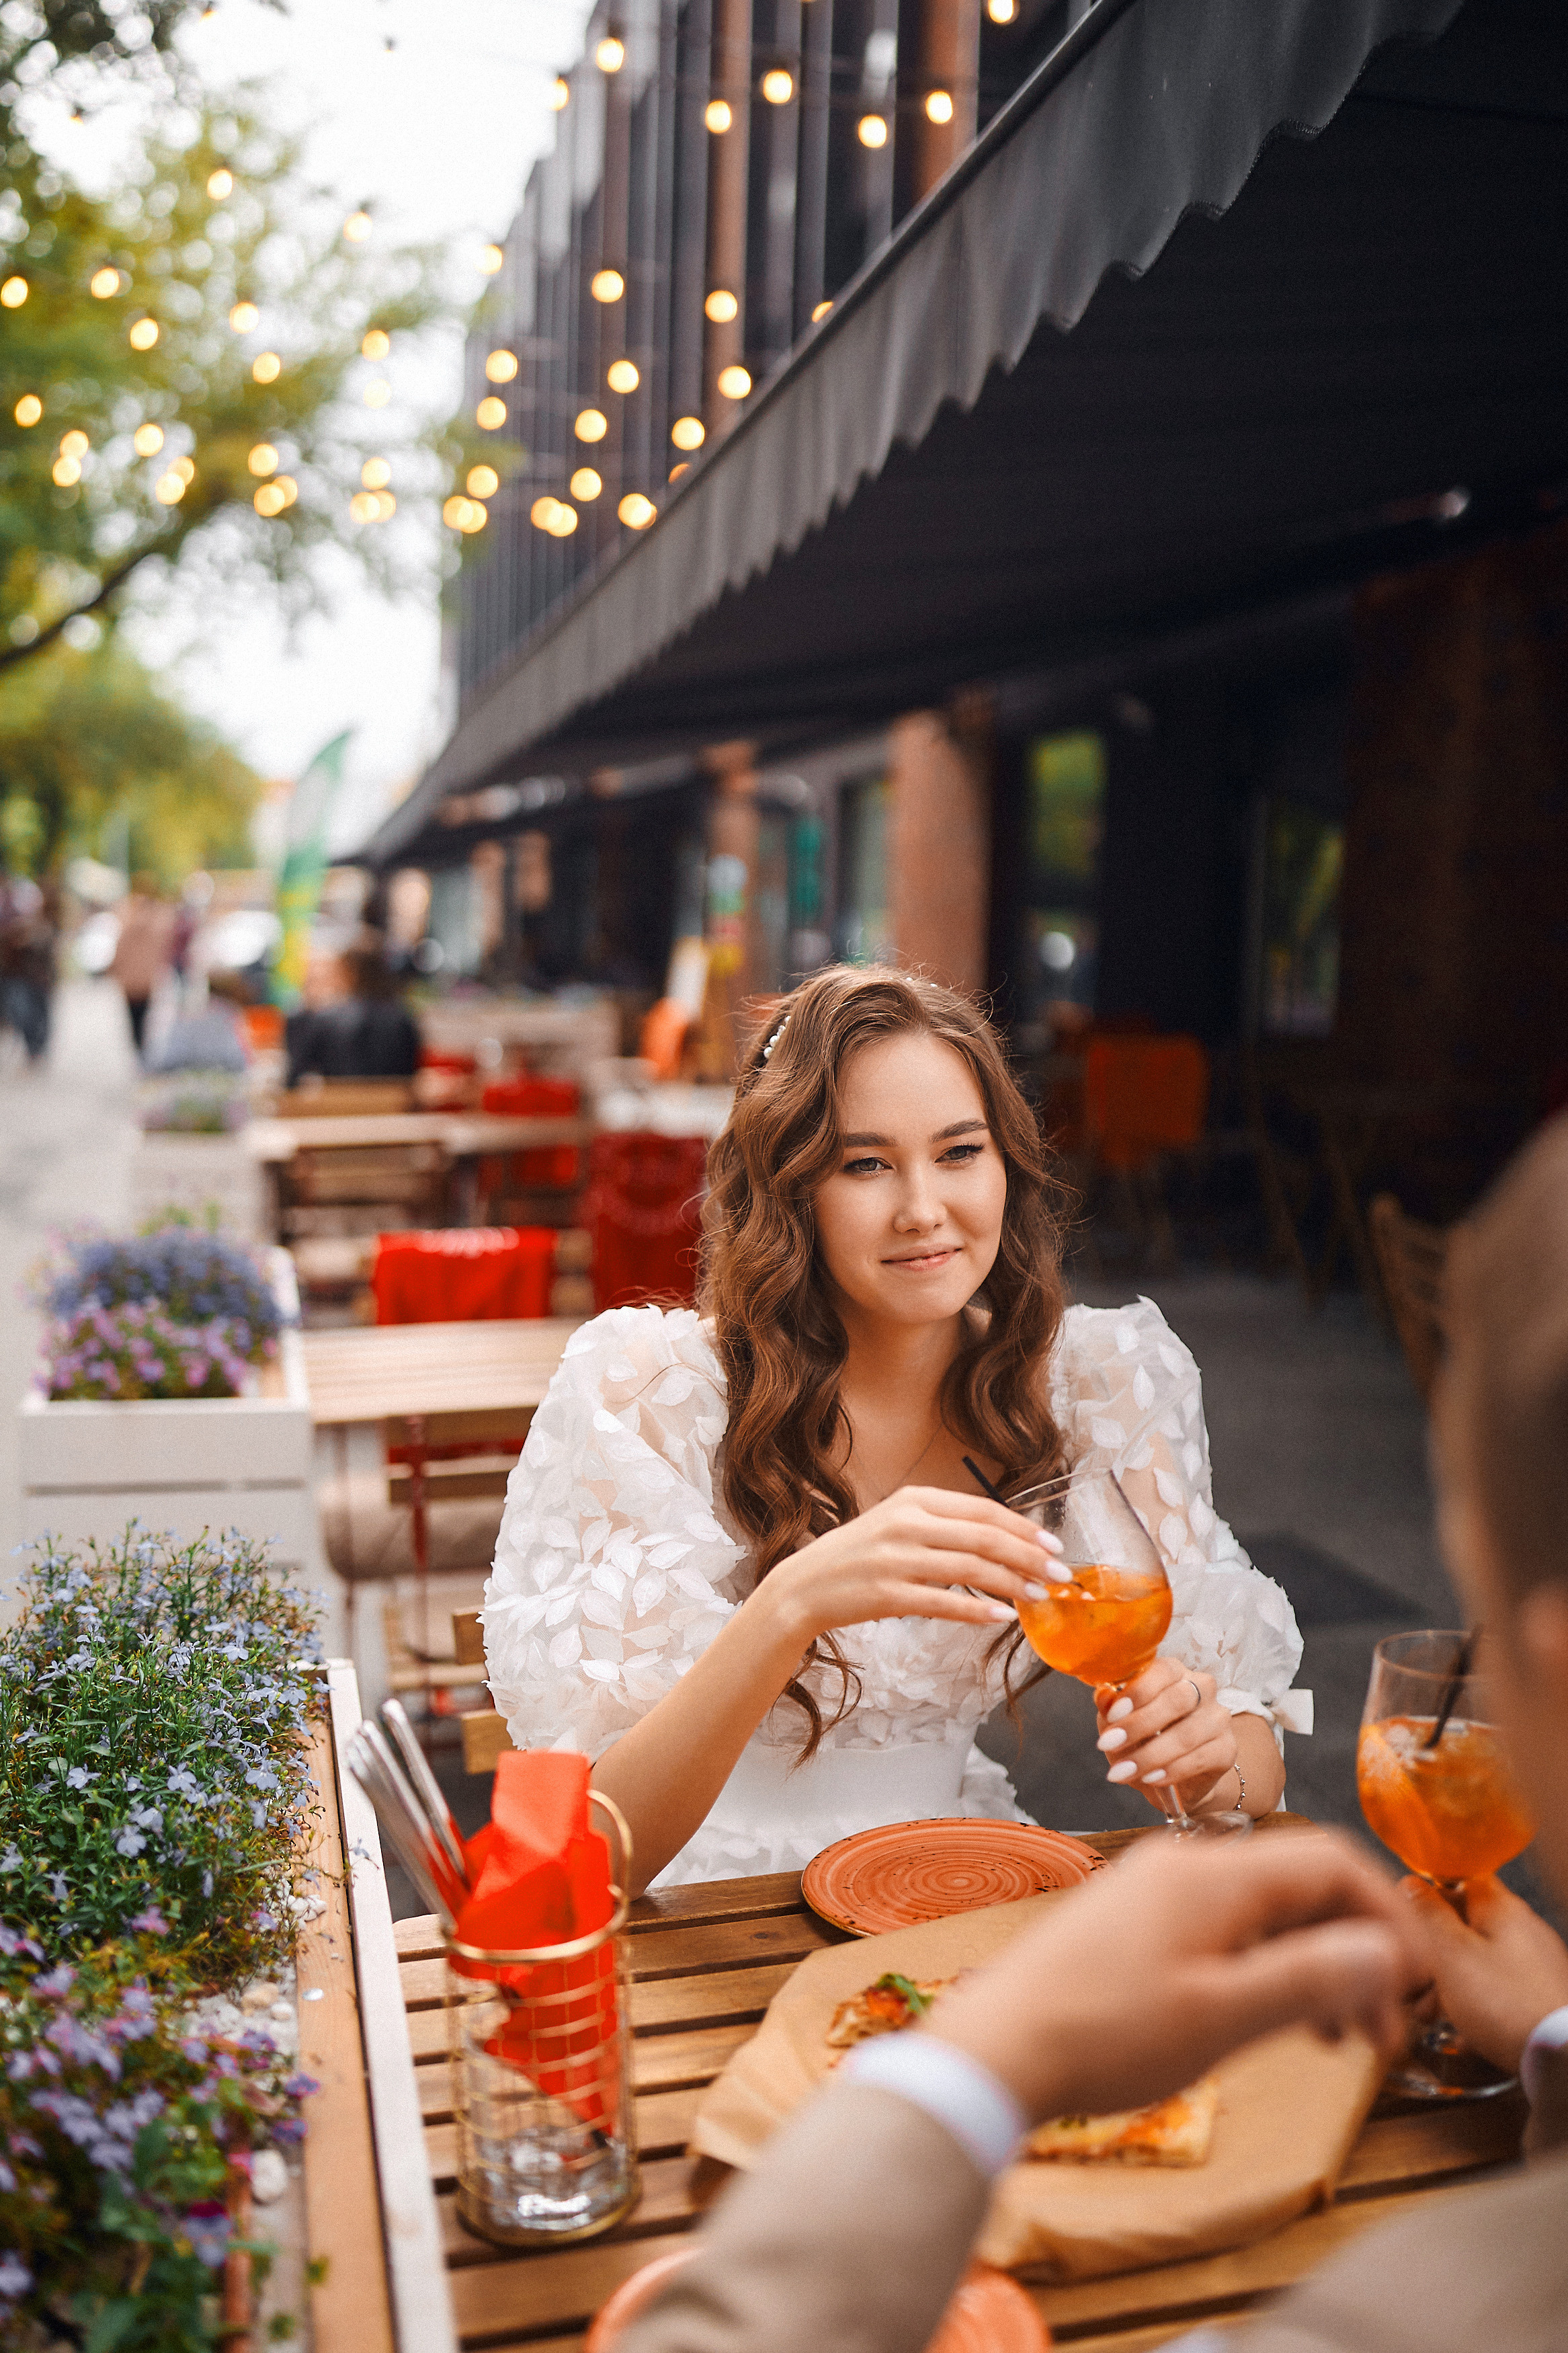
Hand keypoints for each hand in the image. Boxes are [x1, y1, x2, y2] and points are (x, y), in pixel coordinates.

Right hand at [765, 1486, 1062, 1644]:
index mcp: (914, 1499)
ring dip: (1012, 1584)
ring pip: (971, 1569)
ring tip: (1039, 1595)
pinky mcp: (888, 1594)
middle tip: (1060, 1573)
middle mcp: (907, 1523)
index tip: (1052, 1543)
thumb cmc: (858, 1555)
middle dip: (1029, 1556)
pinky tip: (1001, 1617)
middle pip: (985, 1538)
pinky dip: (977, 1611)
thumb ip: (944, 1525)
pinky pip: (945, 1603)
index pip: (984, 1510)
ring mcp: (896, 1559)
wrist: (804, 1585)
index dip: (1024, 1527)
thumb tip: (1003, 1539)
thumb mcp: (898, 1523)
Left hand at [925, 1831, 1426, 2125]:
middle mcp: (1183, 1865)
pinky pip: (1220, 1928)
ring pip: (1260, 1911)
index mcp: (1212, 1874)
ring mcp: (1152, 1890)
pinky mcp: (1130, 1922)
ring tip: (1334, 2039)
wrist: (995, 2048)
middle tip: (1379, 2032)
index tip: (1415, 1981)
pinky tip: (1266, 2020)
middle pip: (1297, 1886)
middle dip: (1351, 1951)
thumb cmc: (1105, 2036)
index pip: (1329, 1862)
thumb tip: (1384, 1950)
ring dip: (1307, 1965)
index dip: (1386, 1915)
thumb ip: (1307, 1978)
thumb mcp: (1221, 2018)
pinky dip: (1260, 1967)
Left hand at [1095, 1658, 1237, 1813]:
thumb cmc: (1144, 1740)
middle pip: (1177, 1700)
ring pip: (1187, 1733)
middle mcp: (1202, 1688)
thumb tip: (1103, 1696)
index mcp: (1174, 1673)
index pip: (1163, 1670)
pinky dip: (1172, 1770)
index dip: (1138, 1691)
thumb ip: (1110, 1708)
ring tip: (1124, 1771)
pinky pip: (1201, 1757)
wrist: (1174, 1779)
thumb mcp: (1119, 1723)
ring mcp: (1218, 1718)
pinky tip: (1152, 1778)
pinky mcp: (1227, 1748)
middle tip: (1109, 1744)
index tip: (1112, 1716)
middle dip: (1139, 1724)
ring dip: (1150, 1755)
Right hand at [1402, 1874, 1567, 2073]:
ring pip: (1481, 1963)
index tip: (1408, 1919)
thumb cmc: (1505, 2004)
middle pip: (1466, 1927)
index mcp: (1503, 1908)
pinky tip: (1464, 2034)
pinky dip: (1477, 2007)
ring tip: (1432, 2017)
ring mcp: (1537, 1965)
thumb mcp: (1451, 1954)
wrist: (1560, 2056)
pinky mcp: (1543, 1998)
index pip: (1460, 1880)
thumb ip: (1429, 1915)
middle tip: (1414, 1984)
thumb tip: (1413, 1885)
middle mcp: (1524, 1929)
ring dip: (1450, 1985)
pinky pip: (1501, 1993)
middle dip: (1434, 1954)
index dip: (1429, 1896)